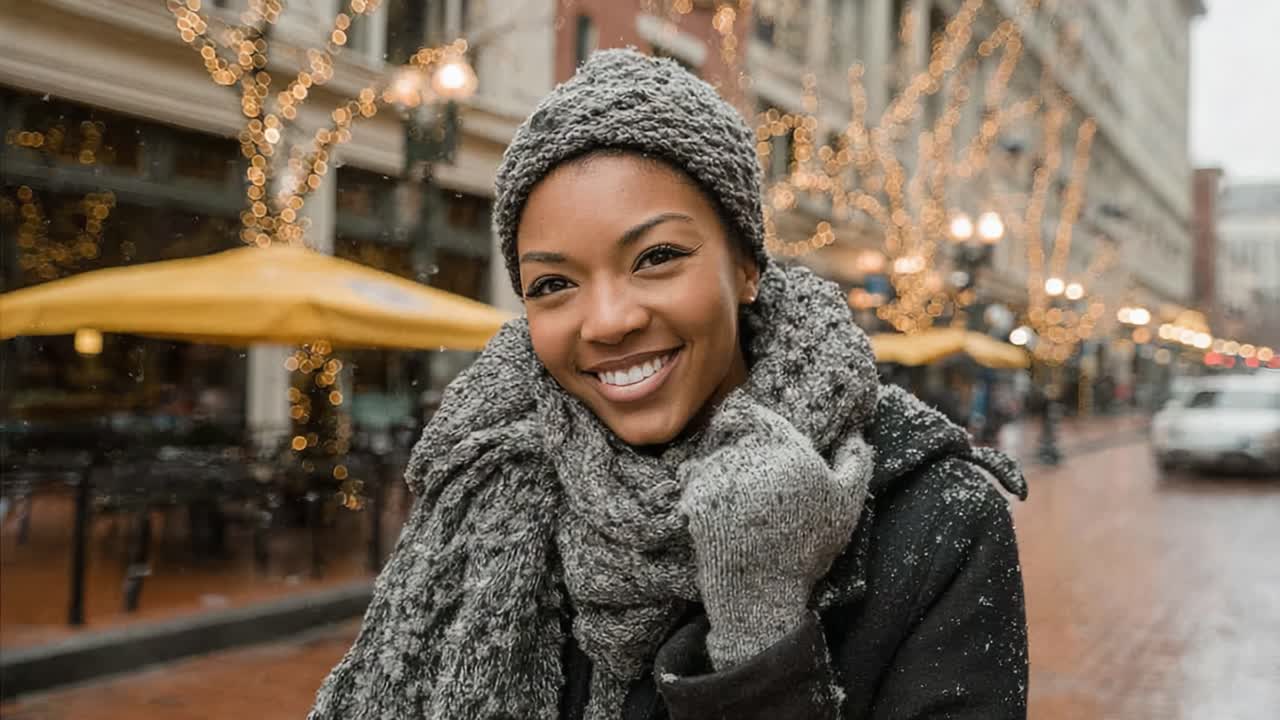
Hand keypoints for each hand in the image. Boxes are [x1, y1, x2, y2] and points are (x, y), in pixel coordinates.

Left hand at [677, 392, 870, 668]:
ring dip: (718, 468)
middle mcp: (753, 456)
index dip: (755, 423)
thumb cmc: (806, 549)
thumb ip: (855, 464)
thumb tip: (856, 436)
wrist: (762, 591)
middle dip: (740, 452)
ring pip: (713, 454)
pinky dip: (698, 486)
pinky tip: (712, 506)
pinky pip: (692, 477)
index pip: (761, 417)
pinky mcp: (695, 494)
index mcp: (789, 451)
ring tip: (731, 497)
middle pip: (736, 436)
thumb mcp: (844, 507)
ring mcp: (720, 475)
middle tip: (747, 478)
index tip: (754, 437)